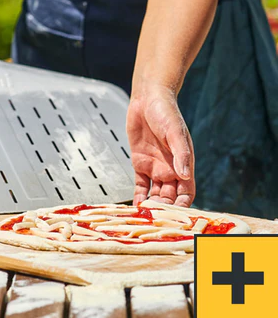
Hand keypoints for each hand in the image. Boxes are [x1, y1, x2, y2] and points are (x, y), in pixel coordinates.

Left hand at [126, 86, 194, 206]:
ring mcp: (154, 168)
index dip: (182, 205)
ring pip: (154, 193)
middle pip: (169, 197)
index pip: (186, 192)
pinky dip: (138, 196)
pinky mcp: (140, 164)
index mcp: (183, 164)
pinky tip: (134, 207)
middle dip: (164, 209)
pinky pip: (140, 185)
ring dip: (150, 205)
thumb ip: (180, 153)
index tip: (176, 215)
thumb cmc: (166, 112)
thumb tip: (185, 175)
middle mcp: (170, 169)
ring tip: (143, 217)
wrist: (147, 99)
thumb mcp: (174, 132)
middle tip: (155, 220)